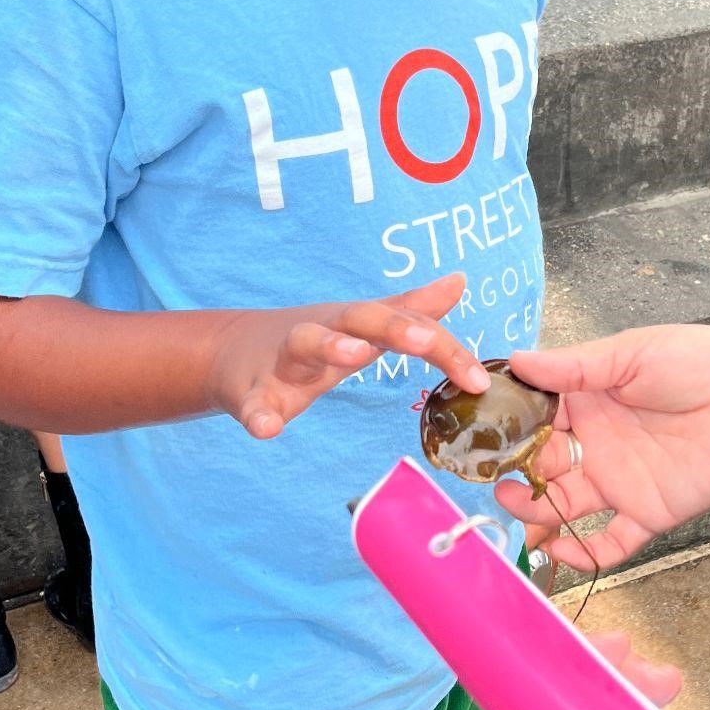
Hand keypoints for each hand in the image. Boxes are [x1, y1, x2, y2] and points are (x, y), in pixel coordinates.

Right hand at [214, 271, 489, 440]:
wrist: (230, 351)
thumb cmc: (312, 338)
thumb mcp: (362, 323)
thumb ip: (411, 309)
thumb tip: (459, 281)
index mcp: (355, 323)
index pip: (407, 325)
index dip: (445, 349)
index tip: (480, 380)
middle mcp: (323, 332)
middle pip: (359, 319)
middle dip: (393, 327)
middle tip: (424, 341)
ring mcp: (284, 360)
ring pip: (304, 344)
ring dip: (329, 346)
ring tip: (354, 355)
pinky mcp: (251, 391)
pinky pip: (254, 403)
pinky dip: (259, 413)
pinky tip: (267, 428)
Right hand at [493, 327, 709, 571]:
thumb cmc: (706, 365)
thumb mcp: (634, 352)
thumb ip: (575, 365)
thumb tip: (517, 361)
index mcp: (593, 396)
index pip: (537, 413)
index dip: (508, 422)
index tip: (476, 426)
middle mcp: (600, 440)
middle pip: (542, 462)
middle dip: (512, 470)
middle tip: (490, 473)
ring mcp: (621, 480)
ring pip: (564, 504)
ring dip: (535, 511)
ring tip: (514, 506)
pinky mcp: (647, 512)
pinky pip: (608, 541)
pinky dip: (583, 553)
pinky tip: (559, 549)